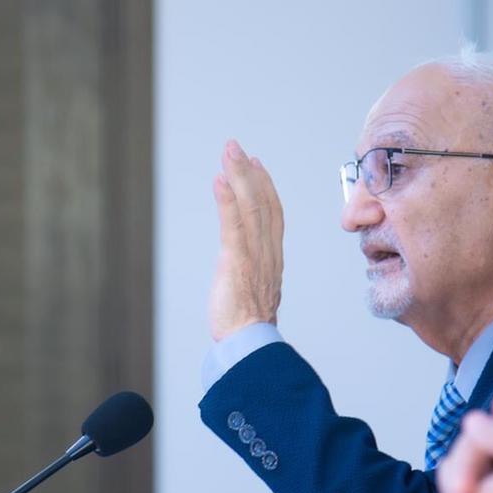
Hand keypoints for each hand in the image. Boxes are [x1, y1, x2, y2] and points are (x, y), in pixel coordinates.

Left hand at [208, 139, 284, 340]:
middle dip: (249, 172)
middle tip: (237, 148)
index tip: (257, 166)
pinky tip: (220, 181)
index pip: (272, 215)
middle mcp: (267, 252)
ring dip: (239, 176)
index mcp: (271, 259)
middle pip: (263, 203)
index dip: (265, 187)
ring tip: (230, 153)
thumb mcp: (254, 294)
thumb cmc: (247, 327)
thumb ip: (252, 276)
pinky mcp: (237, 261)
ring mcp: (253, 255)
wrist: (249, 344)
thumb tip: (244, 271)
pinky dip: (227, 199)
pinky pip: (233, 224)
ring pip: (251, 207)